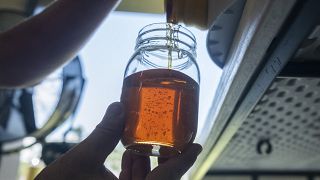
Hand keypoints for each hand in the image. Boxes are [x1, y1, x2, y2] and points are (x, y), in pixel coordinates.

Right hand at [35, 102, 201, 179]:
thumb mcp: (81, 160)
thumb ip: (103, 133)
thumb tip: (120, 106)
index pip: (166, 179)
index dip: (184, 162)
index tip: (198, 145)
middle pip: (159, 179)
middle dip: (165, 158)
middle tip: (171, 137)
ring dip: (147, 161)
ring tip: (148, 140)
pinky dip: (134, 169)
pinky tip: (129, 153)